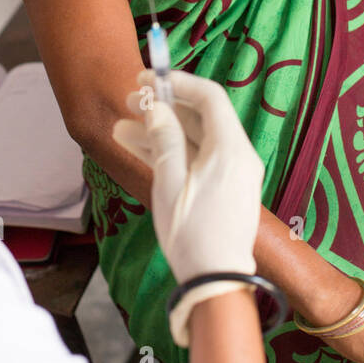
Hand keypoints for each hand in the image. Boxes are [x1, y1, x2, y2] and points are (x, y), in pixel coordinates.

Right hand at [113, 67, 263, 344]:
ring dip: (163, 130)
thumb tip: (157, 108)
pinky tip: (139, 147)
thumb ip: (164, 139)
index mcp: (230, 149)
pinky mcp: (227, 187)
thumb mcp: (169, 183)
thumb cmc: (191, 234)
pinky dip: (173, 151)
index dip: (178, 82)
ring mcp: (234, 172)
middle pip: (202, 116)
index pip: (209, 96)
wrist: (216, 282)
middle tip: (130, 102)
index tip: (147, 79)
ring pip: (197, 138)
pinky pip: (200, 158)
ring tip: (124, 127)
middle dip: (165, 106)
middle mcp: (239, 155)